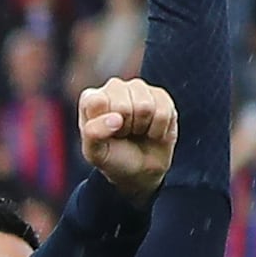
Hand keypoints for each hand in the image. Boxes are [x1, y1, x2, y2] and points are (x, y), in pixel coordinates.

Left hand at [78, 73, 181, 197]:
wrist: (139, 168)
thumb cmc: (112, 157)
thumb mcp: (95, 152)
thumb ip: (93, 133)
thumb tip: (116, 118)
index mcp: (90, 98)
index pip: (97, 102)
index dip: (105, 124)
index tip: (106, 133)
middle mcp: (114, 88)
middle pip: (123, 105)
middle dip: (125, 127)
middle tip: (123, 134)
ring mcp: (139, 89)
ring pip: (145, 107)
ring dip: (142, 126)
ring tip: (136, 131)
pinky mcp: (161, 95)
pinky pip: (164, 111)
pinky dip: (159, 128)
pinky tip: (151, 130)